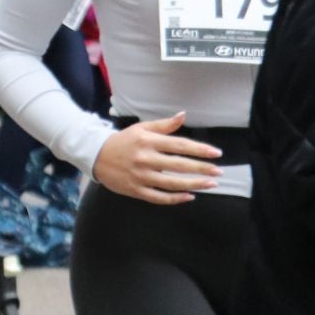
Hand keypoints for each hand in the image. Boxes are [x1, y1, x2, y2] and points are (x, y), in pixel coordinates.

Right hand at [91, 112, 222, 204]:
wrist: (95, 155)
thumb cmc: (122, 141)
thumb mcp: (141, 128)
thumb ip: (164, 125)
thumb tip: (183, 115)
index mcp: (148, 141)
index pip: (179, 145)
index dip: (199, 150)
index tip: (216, 154)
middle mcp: (145, 159)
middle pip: (179, 165)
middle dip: (201, 169)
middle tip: (219, 172)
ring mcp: (140, 176)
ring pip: (172, 183)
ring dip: (194, 184)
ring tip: (211, 184)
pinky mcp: (135, 190)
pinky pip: (158, 197)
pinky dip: (175, 199)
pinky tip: (189, 196)